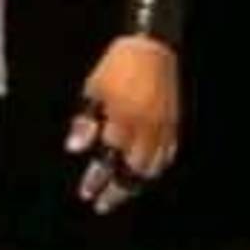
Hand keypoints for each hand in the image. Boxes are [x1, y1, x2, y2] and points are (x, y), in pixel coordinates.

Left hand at [66, 37, 179, 215]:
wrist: (151, 45)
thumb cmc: (118, 65)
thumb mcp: (92, 89)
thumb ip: (85, 122)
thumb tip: (75, 148)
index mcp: (123, 119)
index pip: (107, 160)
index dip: (96, 179)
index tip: (86, 192)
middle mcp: (145, 127)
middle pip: (132, 171)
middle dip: (117, 191)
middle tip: (104, 203)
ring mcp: (162, 126)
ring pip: (152, 167)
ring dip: (136, 184)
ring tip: (123, 193)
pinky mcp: (173, 122)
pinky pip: (167, 154)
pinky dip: (156, 168)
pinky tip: (147, 173)